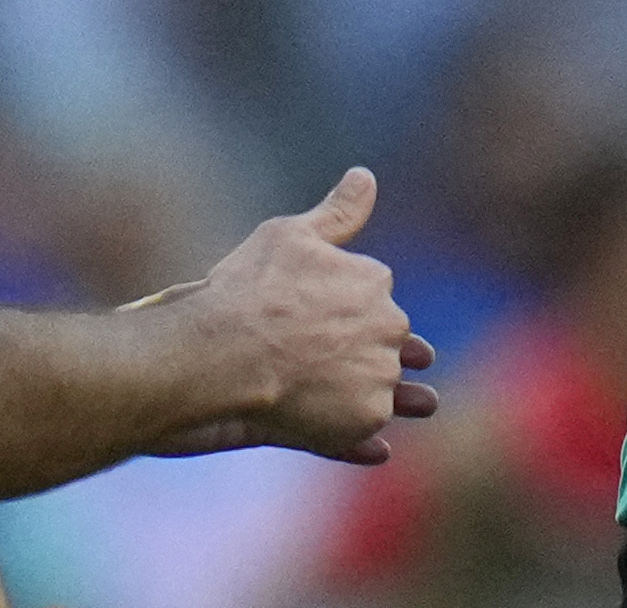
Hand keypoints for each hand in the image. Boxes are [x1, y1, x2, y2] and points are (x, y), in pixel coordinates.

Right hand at [152, 168, 440, 464]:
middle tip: (353, 363)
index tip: (332, 316)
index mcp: (374, 281)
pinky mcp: (360, 422)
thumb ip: (338, 212)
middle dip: (377, 350)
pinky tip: (378, 451)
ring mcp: (376, 379)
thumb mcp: (290, 235)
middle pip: (388, 343)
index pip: (374, 294)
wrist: (220, 353)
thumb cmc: (247, 289)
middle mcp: (387, 329)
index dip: (354, 306)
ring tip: (406, 409)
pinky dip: (367, 441)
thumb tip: (366, 176)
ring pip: (384, 390)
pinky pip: (366, 433)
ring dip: (395, 399)